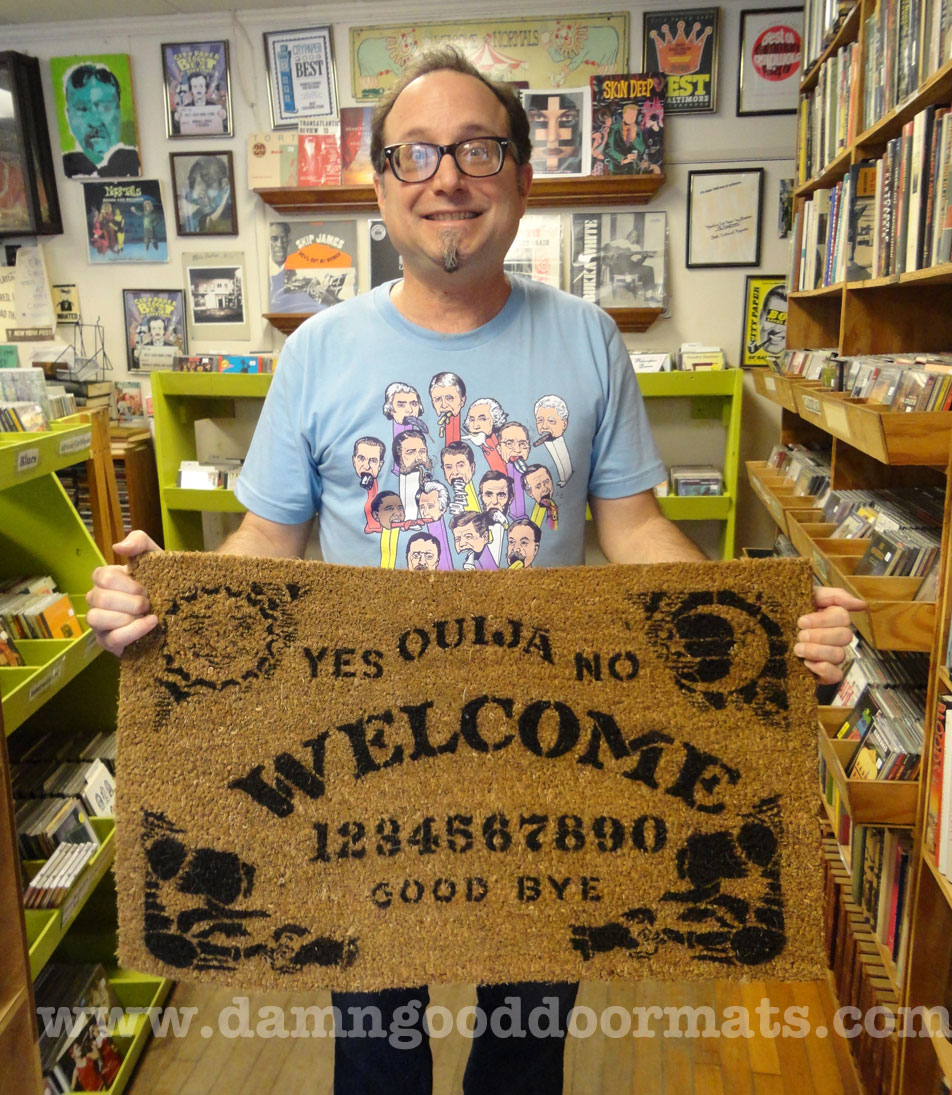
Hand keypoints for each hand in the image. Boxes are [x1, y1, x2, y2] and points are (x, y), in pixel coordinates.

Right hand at [85, 531, 161, 655]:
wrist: (180, 609)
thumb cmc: (162, 581)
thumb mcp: (156, 556)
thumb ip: (139, 542)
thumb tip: (117, 547)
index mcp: (105, 580)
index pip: (100, 576)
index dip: (125, 583)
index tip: (146, 587)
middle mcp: (97, 600)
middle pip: (99, 598)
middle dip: (130, 601)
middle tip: (149, 602)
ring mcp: (100, 623)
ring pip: (96, 618)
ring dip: (127, 617)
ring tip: (149, 615)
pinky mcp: (108, 643)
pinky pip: (112, 639)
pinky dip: (133, 630)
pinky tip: (150, 623)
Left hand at [794, 586, 866, 684]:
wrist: (762, 632)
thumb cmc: (786, 612)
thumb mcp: (806, 596)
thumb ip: (833, 596)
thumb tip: (862, 605)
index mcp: (832, 618)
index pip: (843, 617)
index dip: (823, 620)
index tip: (801, 621)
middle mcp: (835, 637)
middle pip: (845, 637)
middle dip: (819, 636)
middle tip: (799, 635)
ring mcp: (830, 656)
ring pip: (840, 655)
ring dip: (818, 651)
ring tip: (797, 649)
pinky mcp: (823, 674)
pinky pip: (836, 676)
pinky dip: (824, 669)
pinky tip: (807, 663)